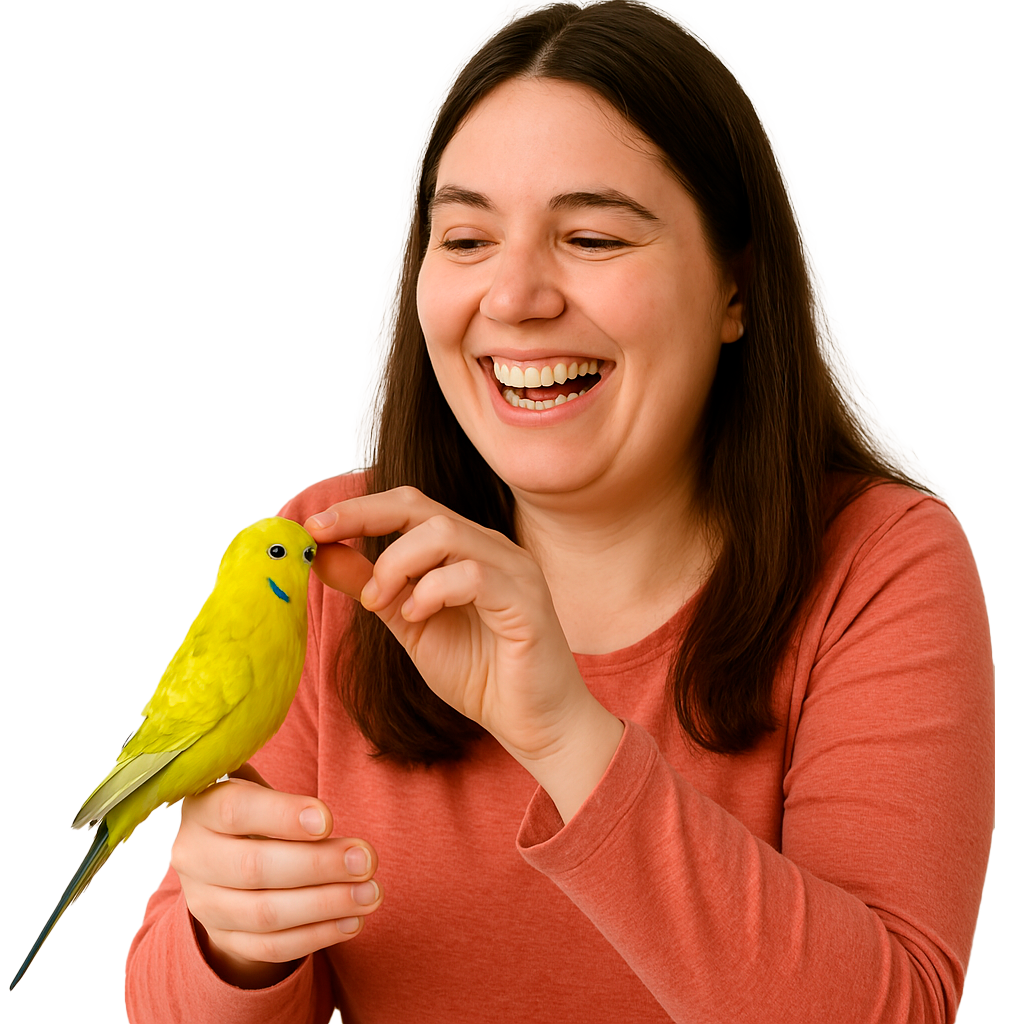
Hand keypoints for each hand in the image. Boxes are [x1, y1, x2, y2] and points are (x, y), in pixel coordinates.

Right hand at [171, 763, 382, 988]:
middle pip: (255, 867)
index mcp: (203, 810)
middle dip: (319, 865)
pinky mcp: (224, 940)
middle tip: (366, 860)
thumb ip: (288, 802)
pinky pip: (273, 946)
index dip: (283, 815)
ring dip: (326, 904)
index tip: (329, 820)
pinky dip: (317, 935)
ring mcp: (205, 905)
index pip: (236, 810)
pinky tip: (353, 920)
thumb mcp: (262, 793)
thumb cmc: (256, 815)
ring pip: (266, 913)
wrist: (224, 863)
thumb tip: (324, 820)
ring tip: (370, 893)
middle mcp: (194, 858)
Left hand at [304, 486, 601, 765]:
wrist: (534, 723)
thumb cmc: (483, 674)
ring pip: (445, 532)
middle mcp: (490, 548)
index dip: (357, 510)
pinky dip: (433, 591)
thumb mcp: (411, 625)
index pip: (407, 508)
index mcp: (465, 549)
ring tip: (379, 603)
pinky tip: (418, 616)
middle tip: (324, 540)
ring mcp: (512, 569)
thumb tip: (325, 556)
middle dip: (364, 516)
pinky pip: (472, 574)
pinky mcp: (526, 599)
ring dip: (396, 564)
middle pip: (420, 506)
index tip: (313, 526)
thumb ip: (374, 588)